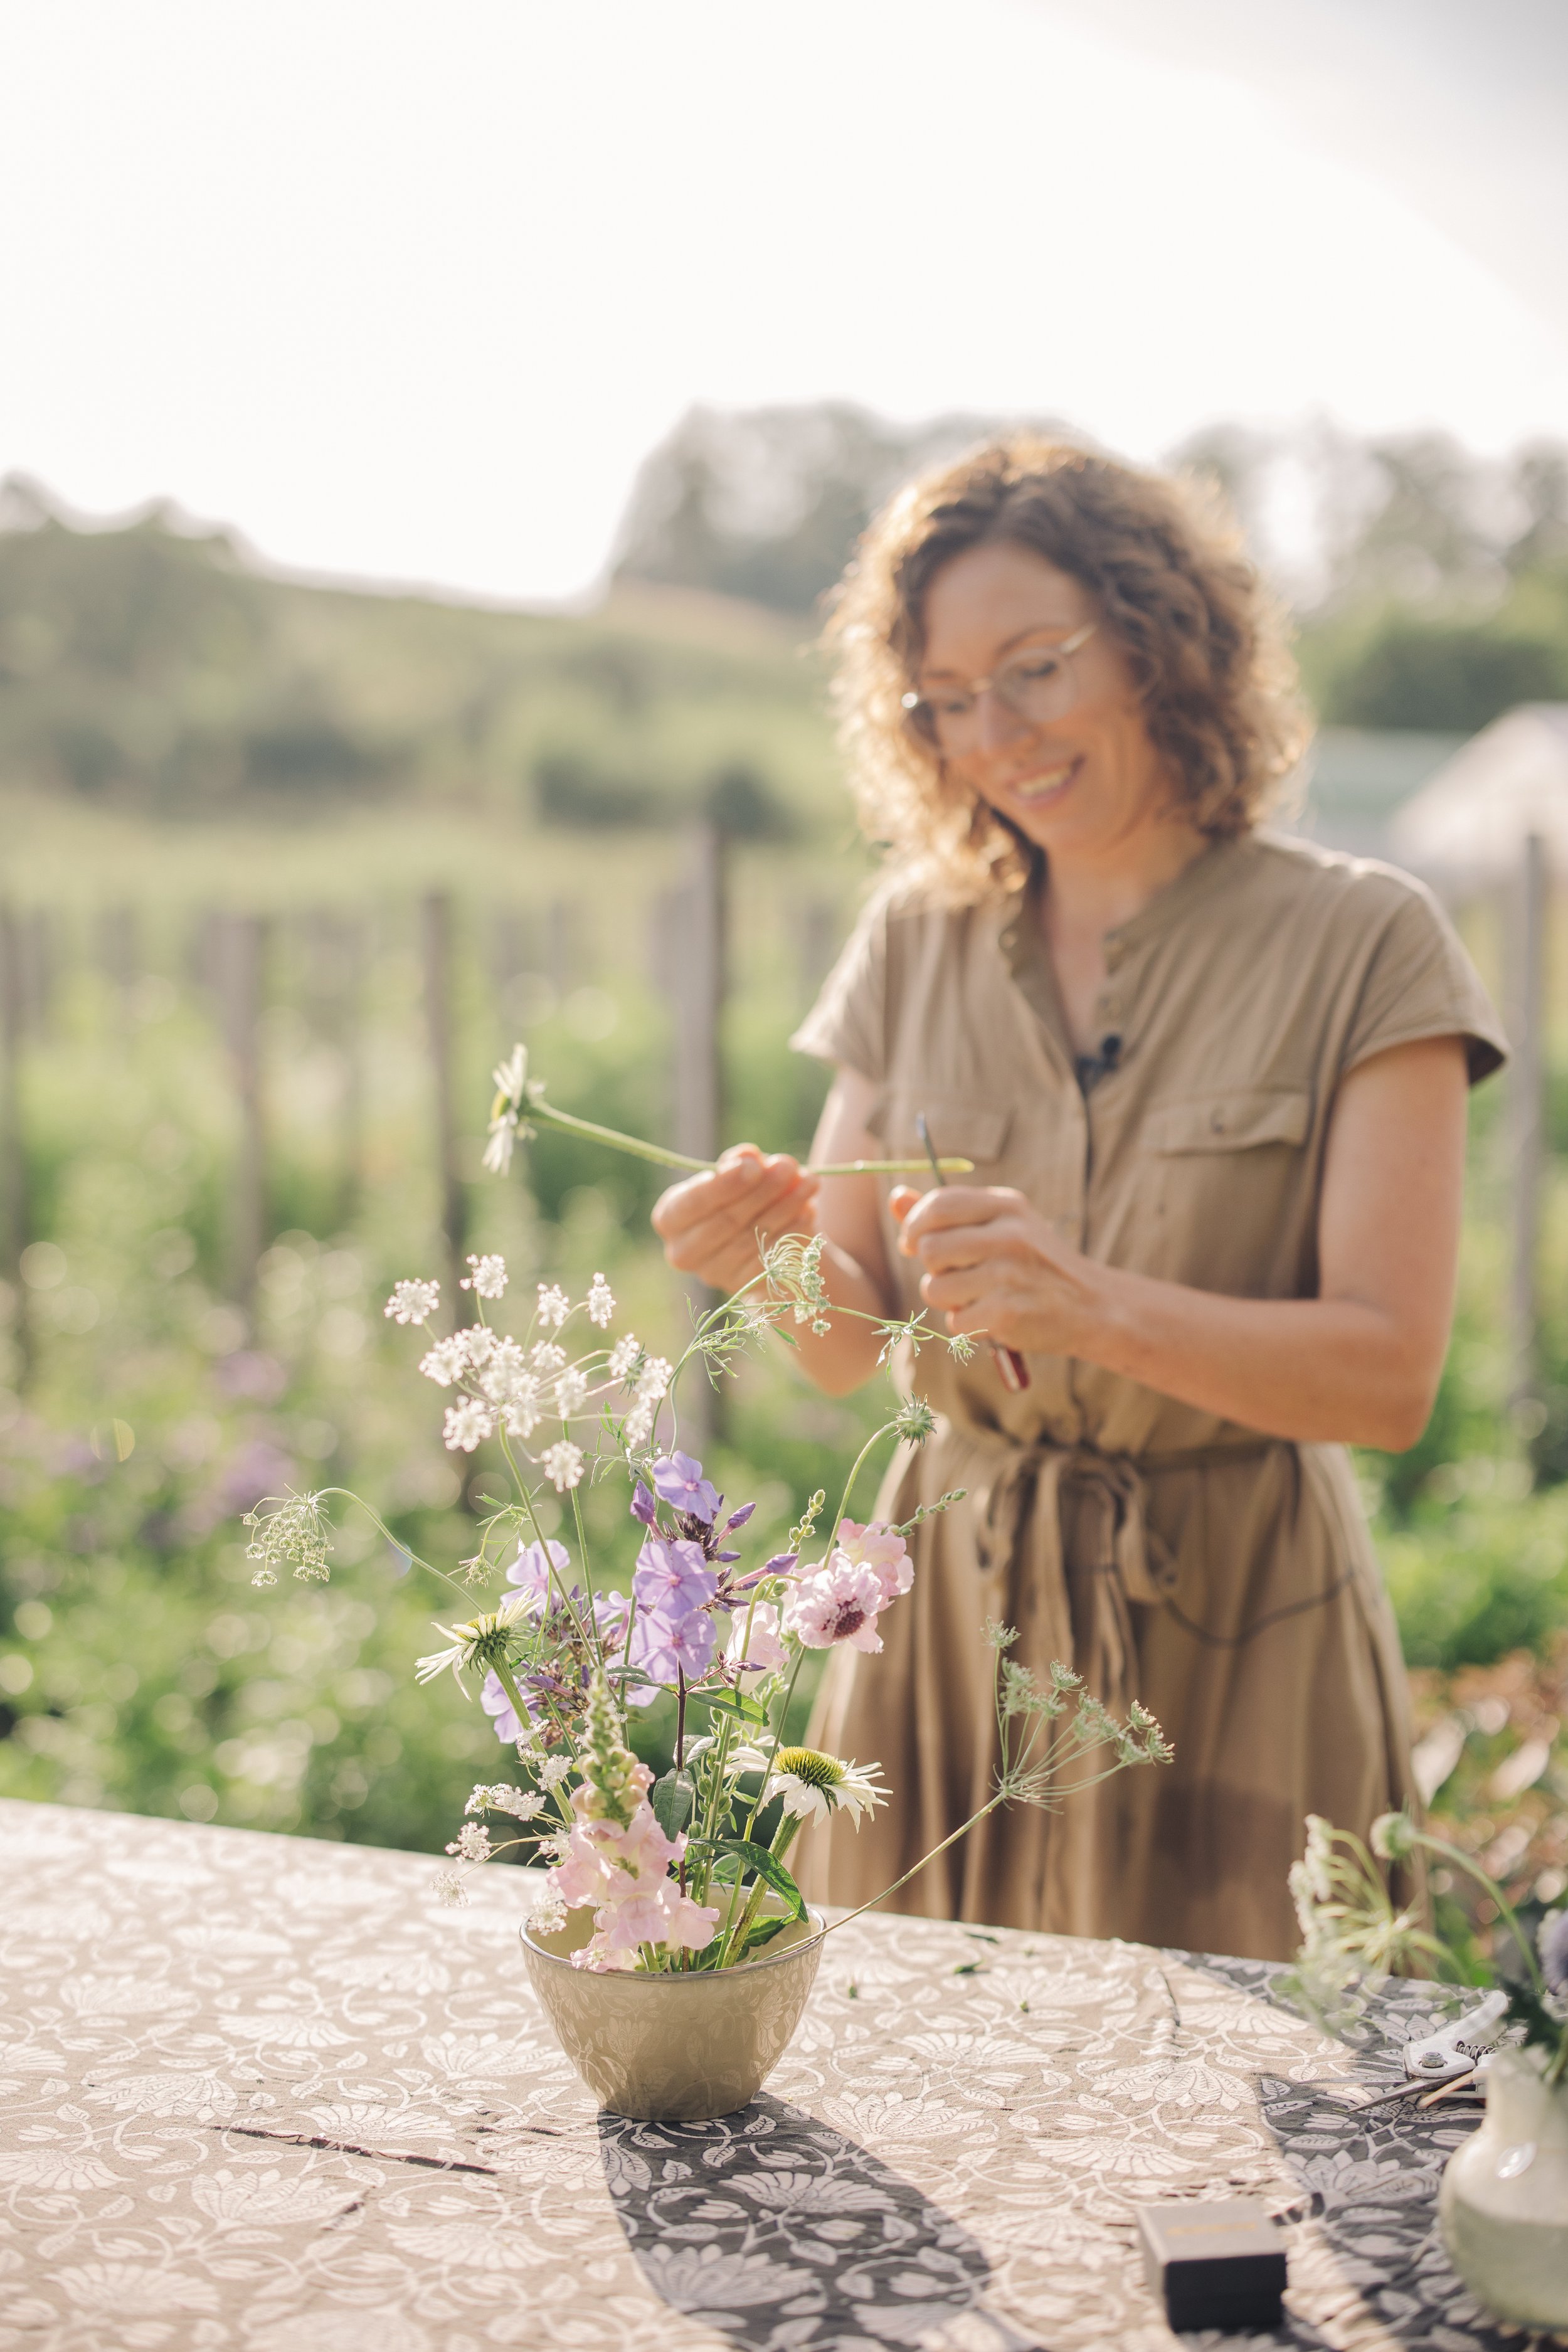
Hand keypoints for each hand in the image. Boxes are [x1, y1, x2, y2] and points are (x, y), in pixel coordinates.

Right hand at [652, 1146, 819, 1295]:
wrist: (762, 1237)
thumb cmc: (743, 1194)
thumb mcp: (738, 1174)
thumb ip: (738, 1163)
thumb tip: (747, 1156)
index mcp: (671, 1218)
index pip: (691, 1203)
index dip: (723, 1184)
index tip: (754, 1165)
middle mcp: (685, 1252)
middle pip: (726, 1221)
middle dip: (762, 1191)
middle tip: (788, 1166)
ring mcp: (716, 1274)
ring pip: (755, 1239)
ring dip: (786, 1207)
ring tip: (810, 1181)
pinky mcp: (746, 1288)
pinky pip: (774, 1259)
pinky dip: (794, 1233)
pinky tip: (809, 1211)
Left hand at [892, 1183, 1103, 1354]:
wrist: (1094, 1306)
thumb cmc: (1037, 1264)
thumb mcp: (1003, 1226)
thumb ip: (948, 1215)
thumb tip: (895, 1198)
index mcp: (1007, 1206)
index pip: (939, 1204)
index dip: (915, 1226)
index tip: (914, 1243)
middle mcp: (1009, 1235)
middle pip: (930, 1248)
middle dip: (933, 1268)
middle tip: (957, 1275)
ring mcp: (1009, 1275)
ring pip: (936, 1288)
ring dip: (947, 1300)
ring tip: (978, 1297)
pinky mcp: (1007, 1314)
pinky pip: (956, 1321)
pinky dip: (968, 1325)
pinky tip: (994, 1318)